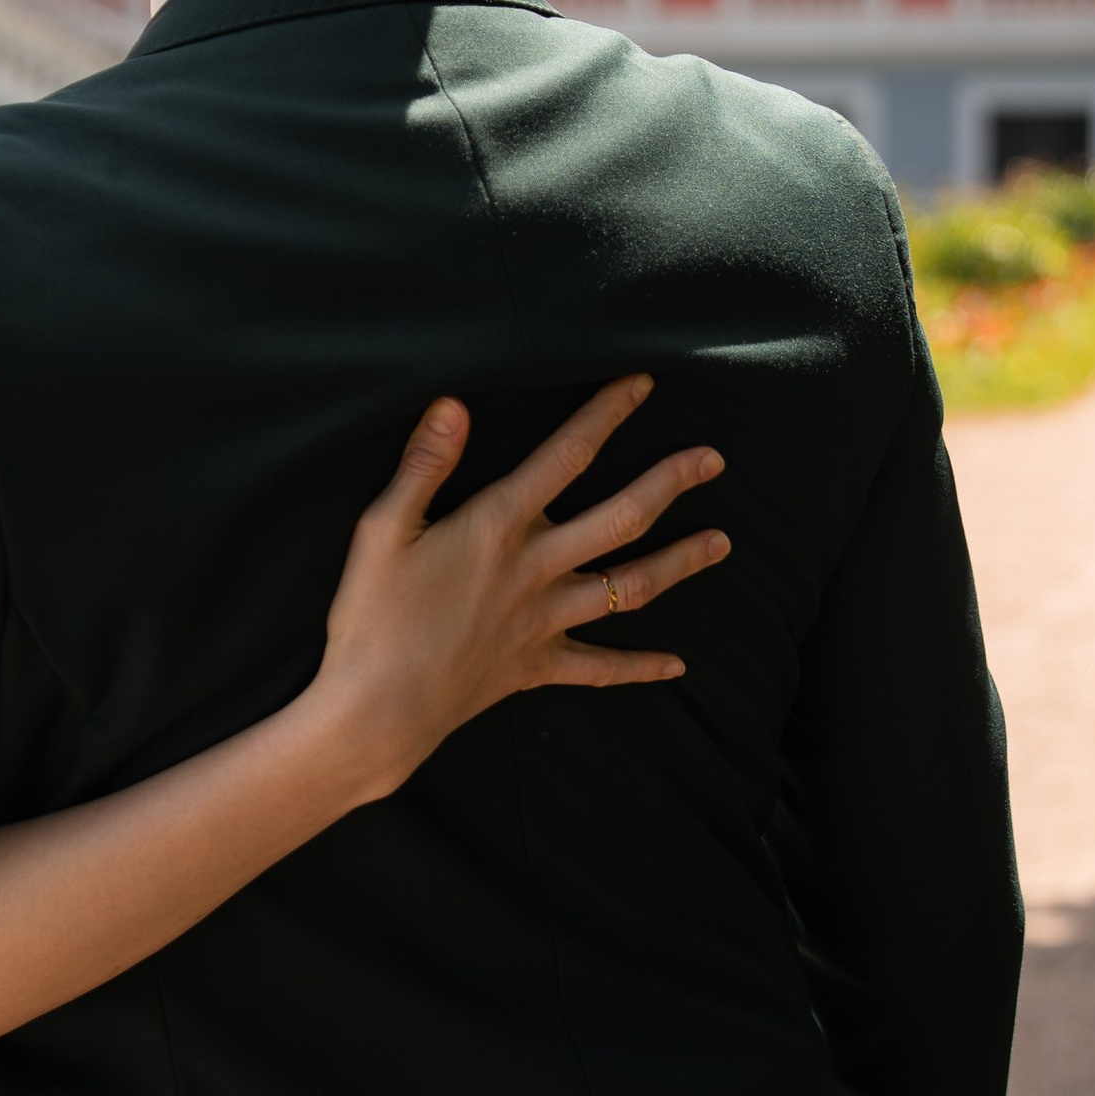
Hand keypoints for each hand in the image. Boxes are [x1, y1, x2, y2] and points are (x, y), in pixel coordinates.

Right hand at [306, 375, 726, 804]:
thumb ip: (424, 466)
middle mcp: (536, 570)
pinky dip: (640, 667)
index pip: (565, 457)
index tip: (642, 384)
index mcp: (498, 528)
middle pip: (622, 519)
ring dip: (680, 563)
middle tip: (713, 459)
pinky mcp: (536, 667)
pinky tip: (678, 666)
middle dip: (670, 484)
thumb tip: (453, 405)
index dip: (606, 416)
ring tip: (722, 543)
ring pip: (629, 588)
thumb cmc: (371, 617)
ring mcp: (544, 622)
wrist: (377, 711)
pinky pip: (600, 668)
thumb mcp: (382, 530)